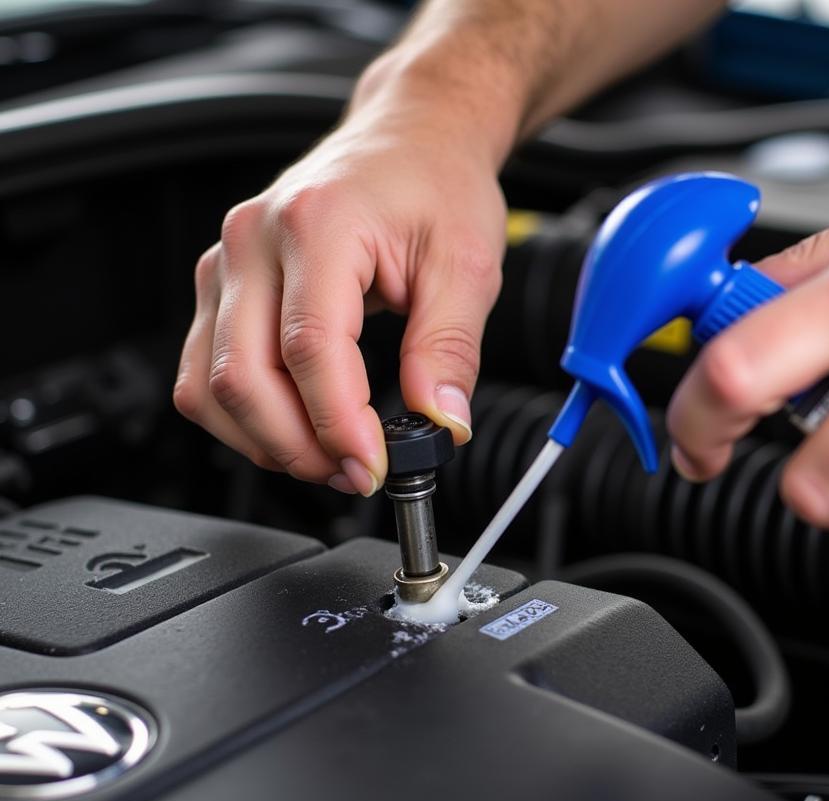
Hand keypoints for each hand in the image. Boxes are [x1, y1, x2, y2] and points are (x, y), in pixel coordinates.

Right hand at [173, 99, 506, 495]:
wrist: (409, 140)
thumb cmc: (434, 185)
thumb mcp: (466, 264)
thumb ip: (450, 347)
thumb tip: (441, 421)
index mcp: (316, 225)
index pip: (309, 349)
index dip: (337, 424)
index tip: (373, 466)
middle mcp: (252, 241)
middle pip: (242, 377)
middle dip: (298, 446)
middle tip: (354, 473)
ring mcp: (226, 265)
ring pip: (209, 386)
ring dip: (265, 442)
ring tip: (329, 458)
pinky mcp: (222, 289)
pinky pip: (205, 375)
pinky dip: (244, 420)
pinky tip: (294, 429)